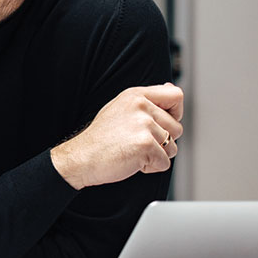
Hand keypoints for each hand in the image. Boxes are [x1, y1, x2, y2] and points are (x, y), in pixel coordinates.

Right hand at [51, 83, 183, 189]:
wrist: (81, 158)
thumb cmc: (100, 138)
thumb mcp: (121, 108)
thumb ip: (147, 100)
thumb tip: (171, 89)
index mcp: (136, 95)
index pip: (175, 96)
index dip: (176, 113)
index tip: (163, 124)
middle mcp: (141, 106)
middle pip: (177, 127)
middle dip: (164, 141)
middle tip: (138, 142)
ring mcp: (144, 125)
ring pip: (173, 147)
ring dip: (157, 155)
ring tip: (133, 151)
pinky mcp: (146, 144)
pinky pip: (165, 162)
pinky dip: (151, 167)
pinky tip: (132, 160)